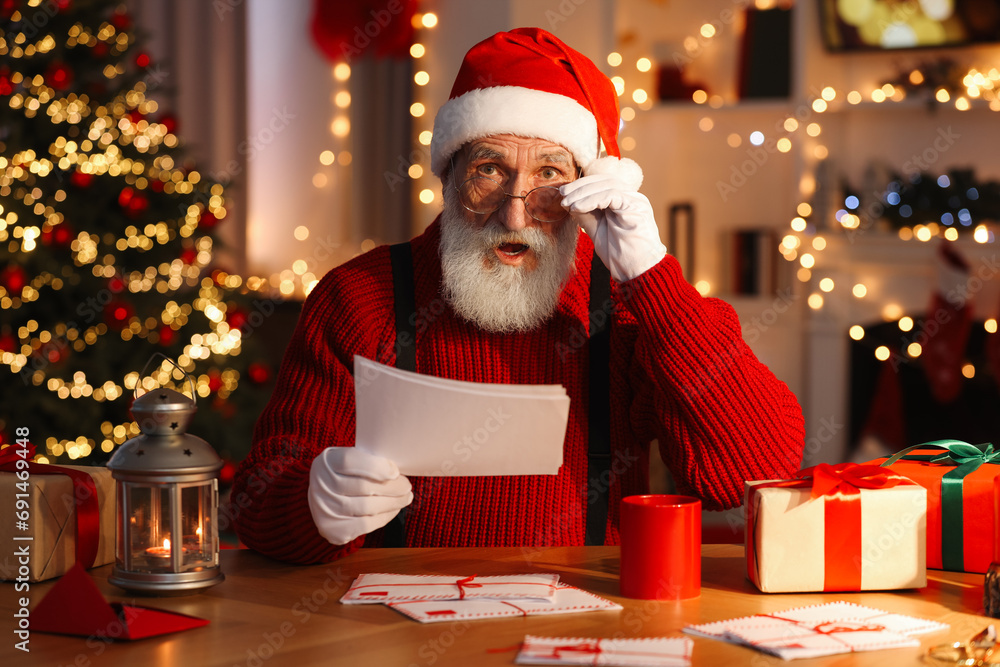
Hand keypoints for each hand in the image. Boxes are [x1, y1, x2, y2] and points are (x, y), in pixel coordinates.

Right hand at [308, 447, 412, 545]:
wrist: (322, 499)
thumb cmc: (344, 475)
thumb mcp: (353, 459)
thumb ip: (370, 460)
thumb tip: (397, 472)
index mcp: (328, 461)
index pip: (349, 461)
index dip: (376, 467)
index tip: (396, 472)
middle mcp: (321, 485)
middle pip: (363, 486)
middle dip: (392, 487)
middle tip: (407, 486)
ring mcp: (324, 509)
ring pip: (367, 507)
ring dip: (393, 503)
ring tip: (405, 498)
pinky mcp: (332, 529)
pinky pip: (366, 524)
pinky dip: (384, 517)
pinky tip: (393, 510)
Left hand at [560, 157, 665, 281]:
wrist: (636, 272)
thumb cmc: (620, 255)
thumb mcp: (597, 230)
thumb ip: (587, 215)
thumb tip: (570, 202)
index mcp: (624, 201)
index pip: (602, 183)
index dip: (582, 186)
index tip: (563, 194)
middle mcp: (632, 198)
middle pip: (604, 180)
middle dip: (580, 186)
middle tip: (563, 195)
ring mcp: (636, 201)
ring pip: (607, 185)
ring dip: (583, 193)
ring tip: (568, 204)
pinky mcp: (637, 206)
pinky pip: (611, 195)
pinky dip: (592, 200)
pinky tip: (577, 208)